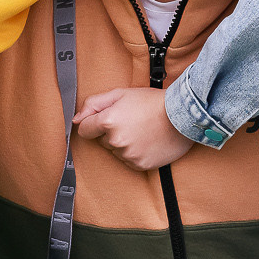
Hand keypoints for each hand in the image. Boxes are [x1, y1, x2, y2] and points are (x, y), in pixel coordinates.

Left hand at [73, 87, 194, 170]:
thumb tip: (76, 119)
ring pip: (116, 151)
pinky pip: (129, 160)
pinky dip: (135, 153)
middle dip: (111, 132)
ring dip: (124, 143)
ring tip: (142, 130)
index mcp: (108, 121)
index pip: (84, 130)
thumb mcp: (121, 93)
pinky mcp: (140, 165)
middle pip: (102, 141)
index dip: (93, 124)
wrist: (182, 115)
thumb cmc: (152, 101)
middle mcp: (116, 141)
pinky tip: (147, 141)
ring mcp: (128, 155)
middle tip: (131, 121)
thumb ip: (94, 104)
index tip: (105, 120)